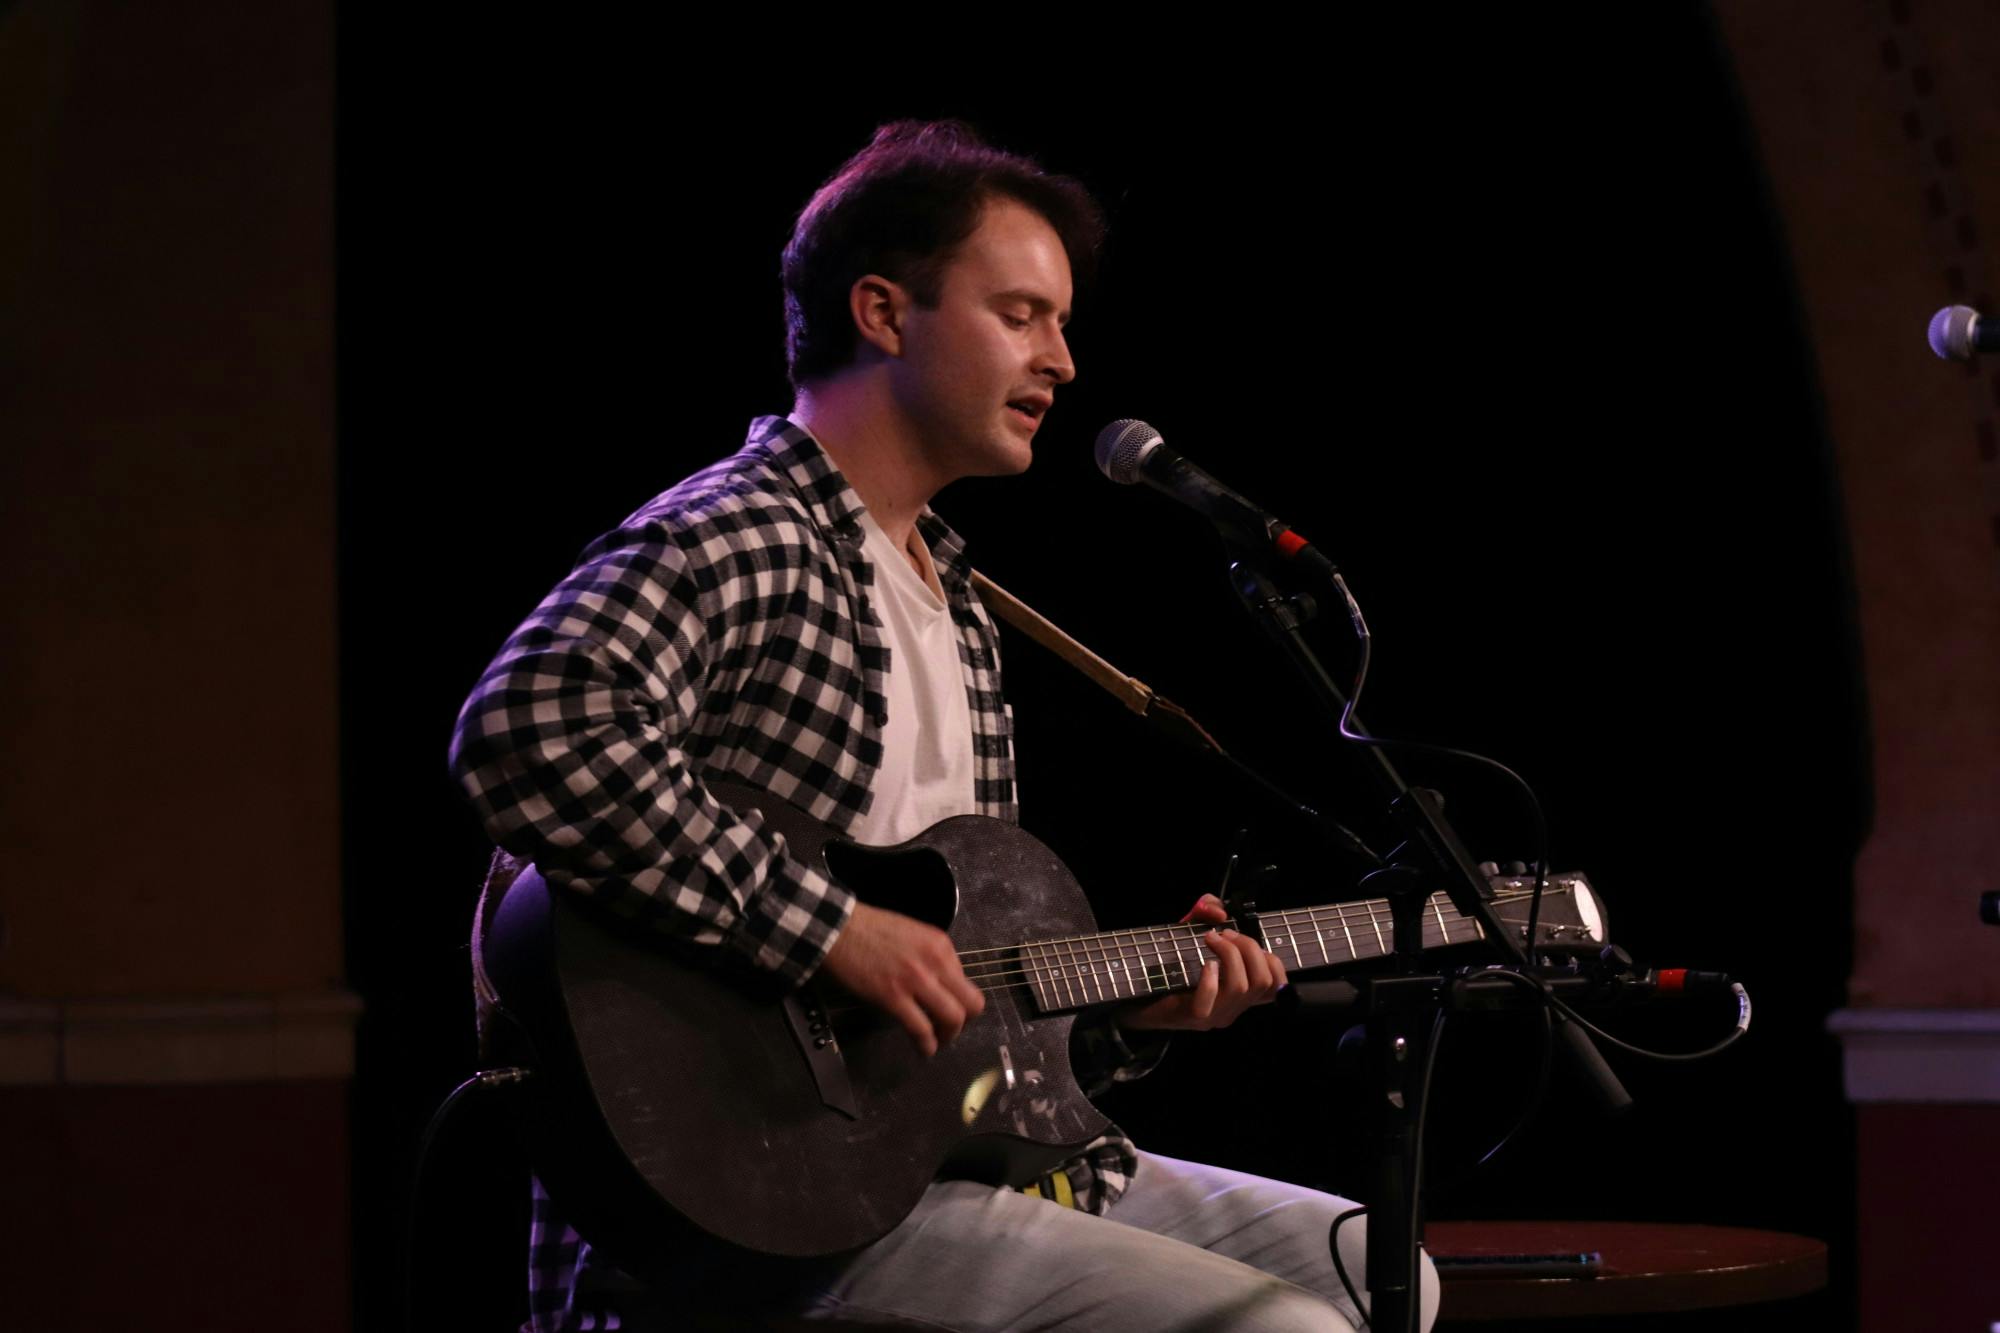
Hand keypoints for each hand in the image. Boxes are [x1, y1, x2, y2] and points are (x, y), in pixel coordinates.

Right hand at [818, 902, 985, 1056]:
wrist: (839, 929)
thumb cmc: (871, 929)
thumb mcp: (914, 934)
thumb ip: (932, 958)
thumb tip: (939, 984)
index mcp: (942, 946)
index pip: (967, 982)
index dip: (960, 1000)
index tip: (950, 1009)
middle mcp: (936, 963)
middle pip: (971, 1004)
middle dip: (964, 1022)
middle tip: (950, 1030)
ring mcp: (916, 981)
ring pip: (952, 1018)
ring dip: (948, 1036)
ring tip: (938, 1042)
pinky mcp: (894, 998)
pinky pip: (921, 1029)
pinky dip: (927, 1045)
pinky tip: (924, 1050)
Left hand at [1118, 894, 1286, 1031]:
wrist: (1139, 996)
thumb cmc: (1171, 966)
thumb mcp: (1192, 931)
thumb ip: (1207, 912)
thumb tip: (1218, 909)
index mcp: (1241, 995)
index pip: (1276, 985)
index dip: (1270, 958)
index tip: (1243, 940)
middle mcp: (1234, 1008)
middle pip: (1262, 980)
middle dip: (1248, 948)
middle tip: (1223, 934)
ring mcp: (1216, 1015)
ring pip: (1241, 987)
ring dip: (1229, 955)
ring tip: (1210, 940)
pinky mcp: (1194, 1017)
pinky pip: (1210, 1000)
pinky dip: (1209, 978)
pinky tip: (1203, 964)